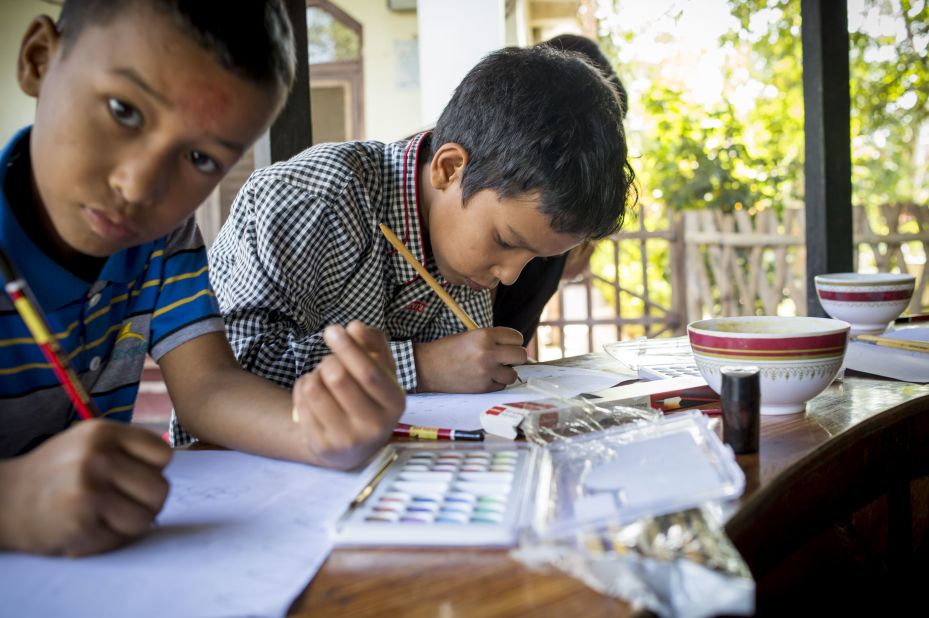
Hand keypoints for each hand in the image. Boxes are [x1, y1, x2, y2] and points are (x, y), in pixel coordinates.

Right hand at [0, 420, 171, 555]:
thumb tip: (170, 463)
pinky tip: (88, 526)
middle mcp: (96, 457)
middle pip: (160, 489)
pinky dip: (110, 538)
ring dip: (130, 523)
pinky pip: (121, 538)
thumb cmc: (59, 471)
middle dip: (146, 501)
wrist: (4, 500)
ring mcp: (88, 490)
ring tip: (105, 515)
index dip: (152, 470)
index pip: (163, 455)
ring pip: (146, 517)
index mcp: (103, 432)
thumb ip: (129, 449)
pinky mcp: (80, 522)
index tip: (132, 476)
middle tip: (120, 502)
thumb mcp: (90, 443)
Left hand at [292, 321, 405, 469]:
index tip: (332, 329)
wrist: (352, 446)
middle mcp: (375, 426)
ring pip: (314, 389)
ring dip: (314, 375)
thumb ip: (373, 344)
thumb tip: (355, 327)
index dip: (349, 349)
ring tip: (322, 380)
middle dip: (328, 361)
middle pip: (338, 379)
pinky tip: (313, 395)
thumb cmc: (367, 396)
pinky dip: (302, 389)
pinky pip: (300, 403)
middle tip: (329, 361)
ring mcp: (348, 439)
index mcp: (395, 402)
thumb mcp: (380, 370)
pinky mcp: (323, 447)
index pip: (369, 373)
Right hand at [413, 327, 527, 392]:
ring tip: (494, 369)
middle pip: (520, 356)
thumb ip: (493, 340)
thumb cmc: (448, 349)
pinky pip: (501, 386)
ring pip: (513, 374)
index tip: (508, 345)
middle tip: (506, 358)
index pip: (517, 337)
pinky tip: (484, 378)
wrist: (428, 367)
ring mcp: (486, 372)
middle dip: (515, 357)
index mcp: (485, 335)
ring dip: (506, 372)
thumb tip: (516, 348)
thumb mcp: (471, 336)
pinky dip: (496, 383)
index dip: (514, 341)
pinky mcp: (483, 387)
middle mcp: (488, 353)